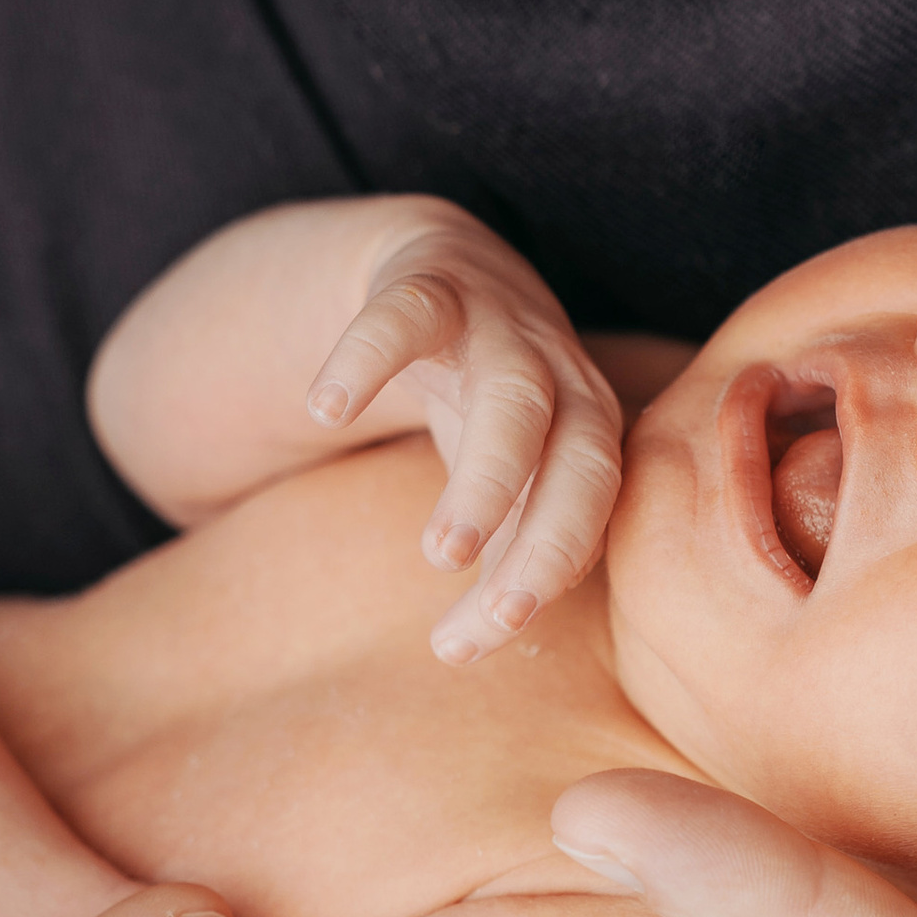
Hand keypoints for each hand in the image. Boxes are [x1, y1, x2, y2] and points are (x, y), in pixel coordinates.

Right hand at [302, 202, 624, 661]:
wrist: (440, 269)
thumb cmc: (476, 402)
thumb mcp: (501, 476)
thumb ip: (495, 553)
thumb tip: (467, 646)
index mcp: (586, 430)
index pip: (590, 513)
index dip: (551, 577)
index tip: (486, 638)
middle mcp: (560, 377)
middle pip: (582, 456)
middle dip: (554, 538)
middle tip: (504, 614)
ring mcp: (499, 326)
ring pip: (514, 397)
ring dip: (490, 478)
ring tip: (440, 553)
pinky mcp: (430, 282)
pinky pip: (405, 316)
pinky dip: (367, 358)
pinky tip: (325, 409)